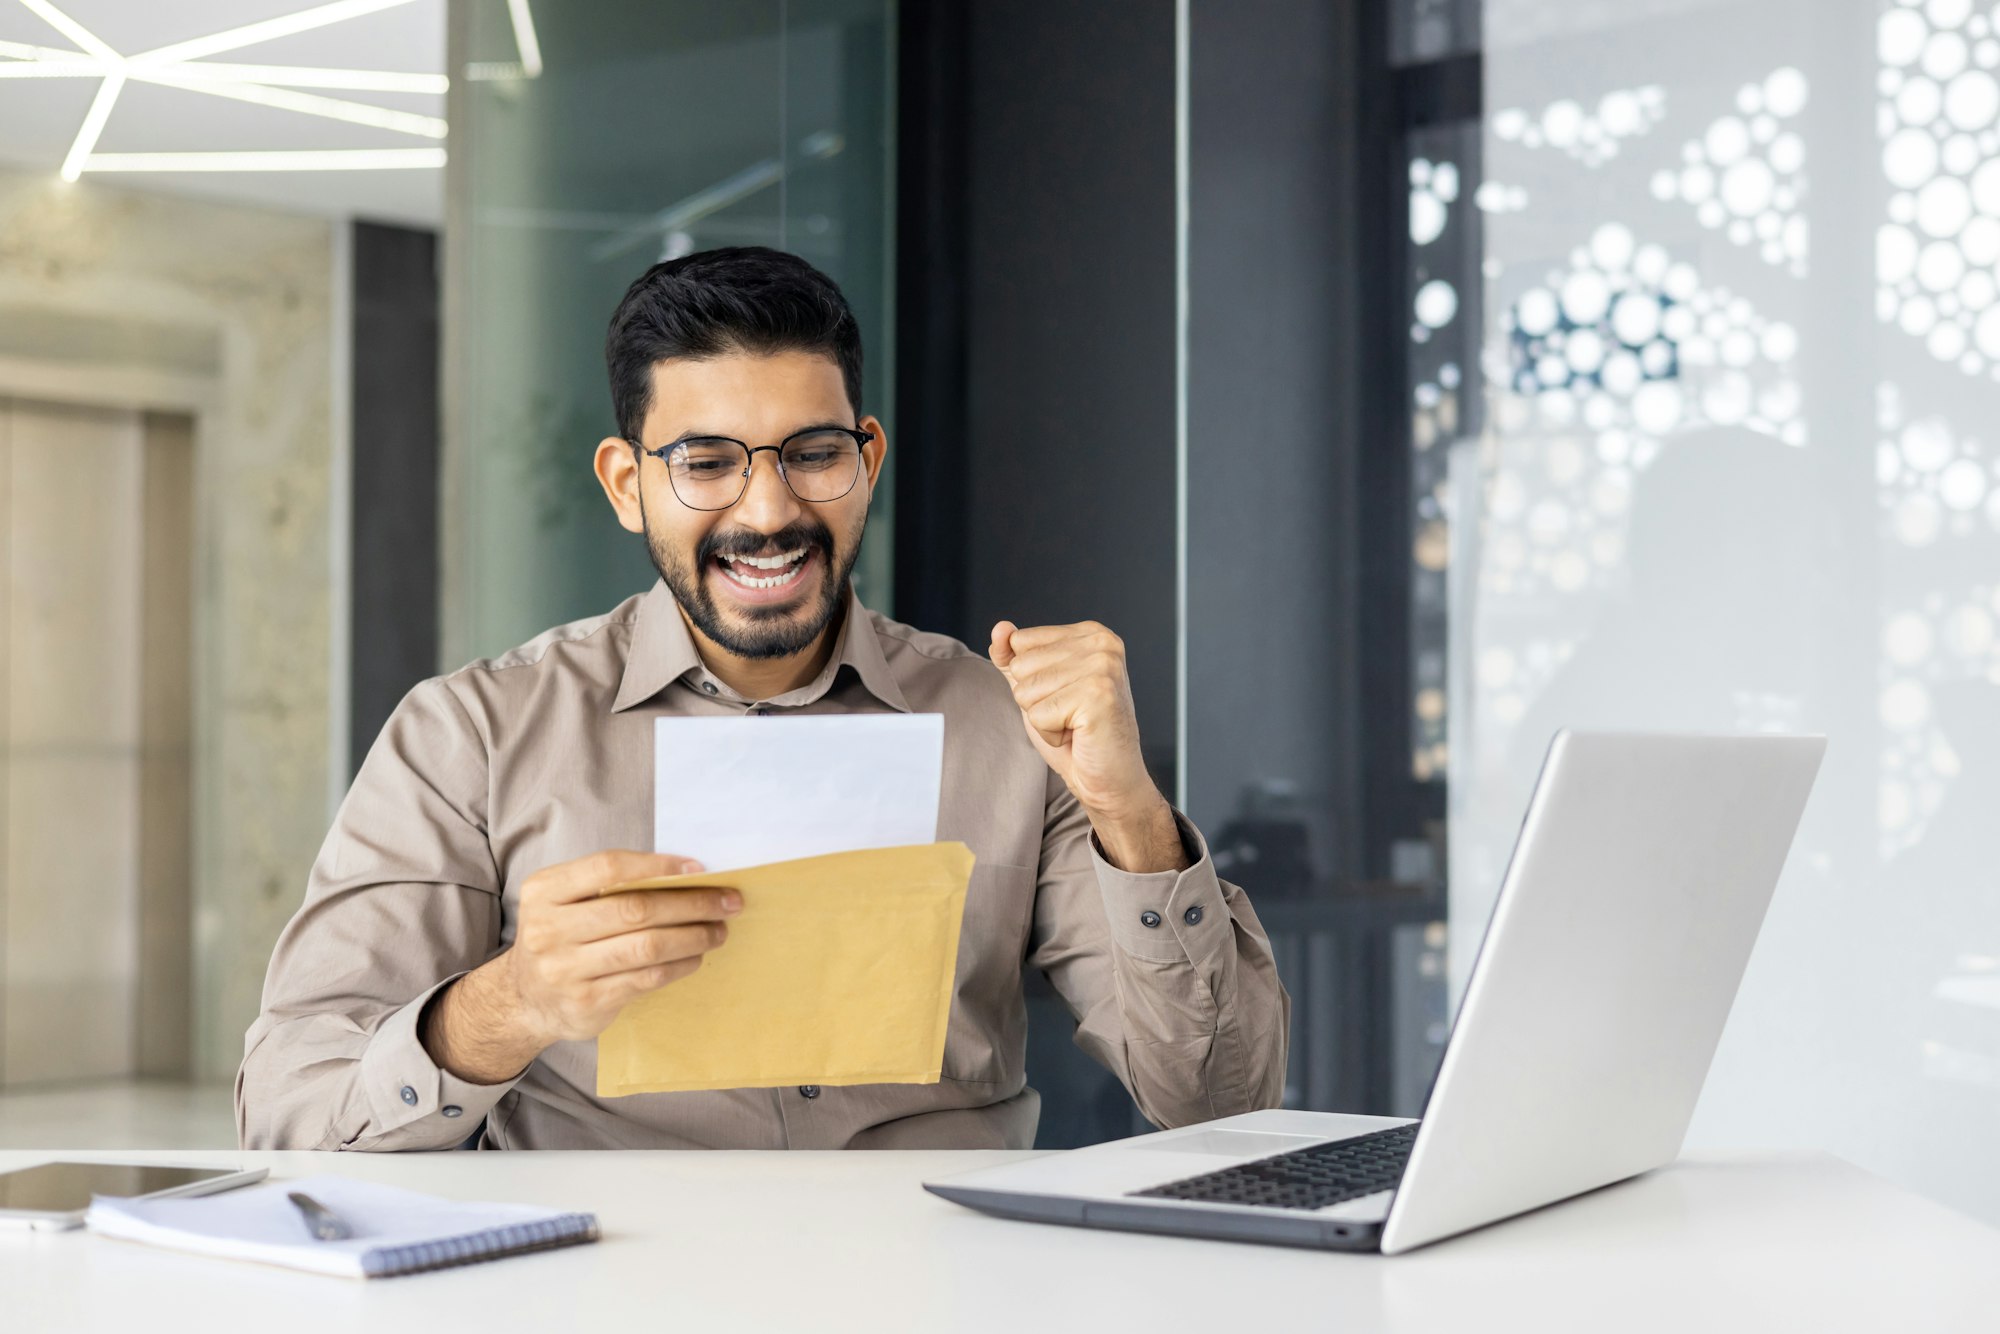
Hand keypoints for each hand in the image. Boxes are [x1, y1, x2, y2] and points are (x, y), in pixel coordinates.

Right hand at [422, 850, 738, 1082]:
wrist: (524, 998)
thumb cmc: (560, 937)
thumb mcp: (565, 901)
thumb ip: (609, 885)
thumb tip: (686, 873)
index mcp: (544, 891)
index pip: (608, 867)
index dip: (658, 865)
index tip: (699, 868)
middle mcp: (549, 929)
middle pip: (634, 909)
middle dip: (690, 903)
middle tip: (727, 901)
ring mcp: (565, 969)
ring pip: (646, 946)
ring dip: (692, 936)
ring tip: (718, 930)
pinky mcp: (587, 1002)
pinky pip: (646, 978)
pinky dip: (679, 965)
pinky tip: (695, 956)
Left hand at [990, 619, 1185, 871]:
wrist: (1109, 779)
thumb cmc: (1076, 735)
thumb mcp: (1037, 689)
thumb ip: (1014, 657)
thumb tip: (1000, 629)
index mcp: (1091, 633)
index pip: (1021, 641)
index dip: (1030, 678)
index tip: (1064, 696)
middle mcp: (1101, 643)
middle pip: (1022, 665)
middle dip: (1035, 699)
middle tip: (1070, 715)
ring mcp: (1103, 667)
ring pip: (1027, 690)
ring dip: (1043, 718)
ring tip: (1074, 725)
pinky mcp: (1098, 695)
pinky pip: (1038, 714)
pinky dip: (1051, 734)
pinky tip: (1078, 736)